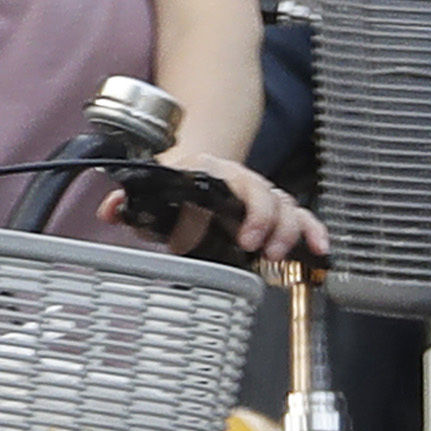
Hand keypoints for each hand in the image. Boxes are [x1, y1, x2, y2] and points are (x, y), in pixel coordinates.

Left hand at [120, 153, 322, 266]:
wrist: (193, 178)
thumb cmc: (175, 195)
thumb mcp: (151, 200)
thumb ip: (129, 206)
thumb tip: (110, 209)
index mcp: (211, 174)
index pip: (232, 181)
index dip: (243, 207)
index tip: (243, 236)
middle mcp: (240, 181)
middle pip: (265, 192)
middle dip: (267, 221)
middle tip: (259, 249)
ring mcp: (261, 197)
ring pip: (287, 204)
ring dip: (289, 229)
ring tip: (279, 257)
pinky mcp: (276, 214)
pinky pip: (301, 217)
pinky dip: (313, 231)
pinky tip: (320, 249)